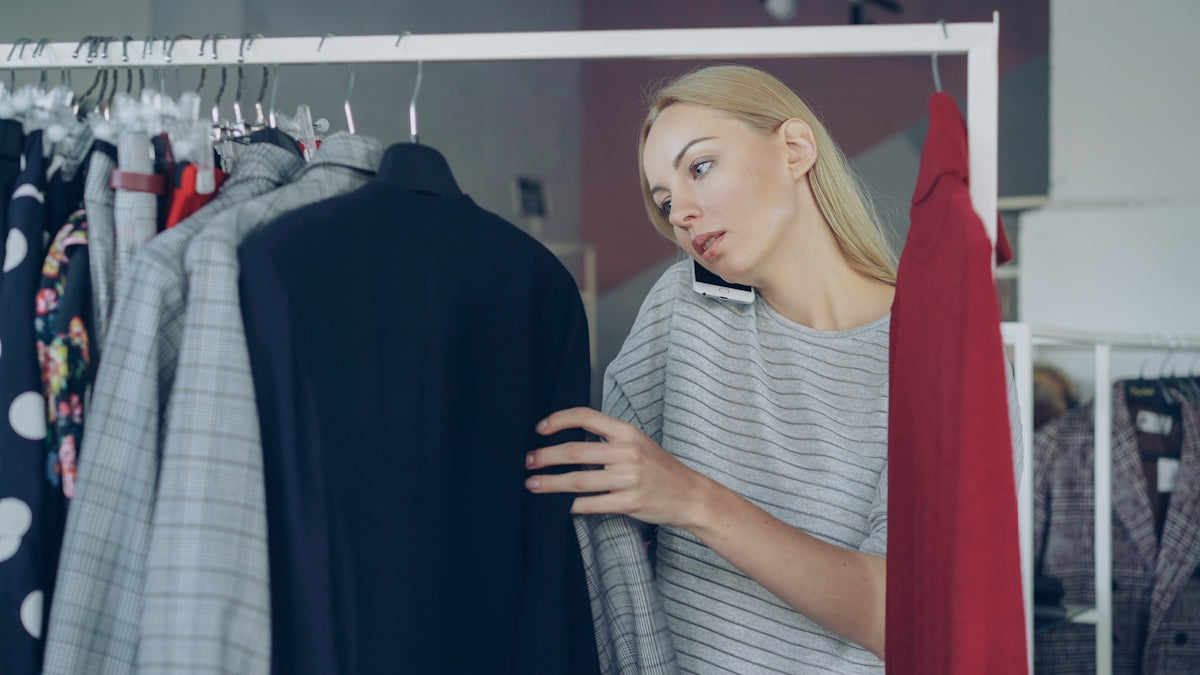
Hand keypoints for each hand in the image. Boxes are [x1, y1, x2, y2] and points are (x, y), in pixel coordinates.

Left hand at [524, 407, 711, 527]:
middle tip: (528, 462)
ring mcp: (629, 479)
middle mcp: (628, 452)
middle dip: (545, 457)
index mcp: (627, 432)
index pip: (586, 417)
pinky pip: (591, 504)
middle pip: (575, 451)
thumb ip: (608, 438)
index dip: (559, 420)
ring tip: (532, 485)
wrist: (690, 494)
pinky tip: (558, 505)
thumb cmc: (659, 468)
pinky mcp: (630, 503)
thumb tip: (568, 439)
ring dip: (550, 483)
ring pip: (578, 480)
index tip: (540, 429)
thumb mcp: (637, 442)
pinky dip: (571, 505)